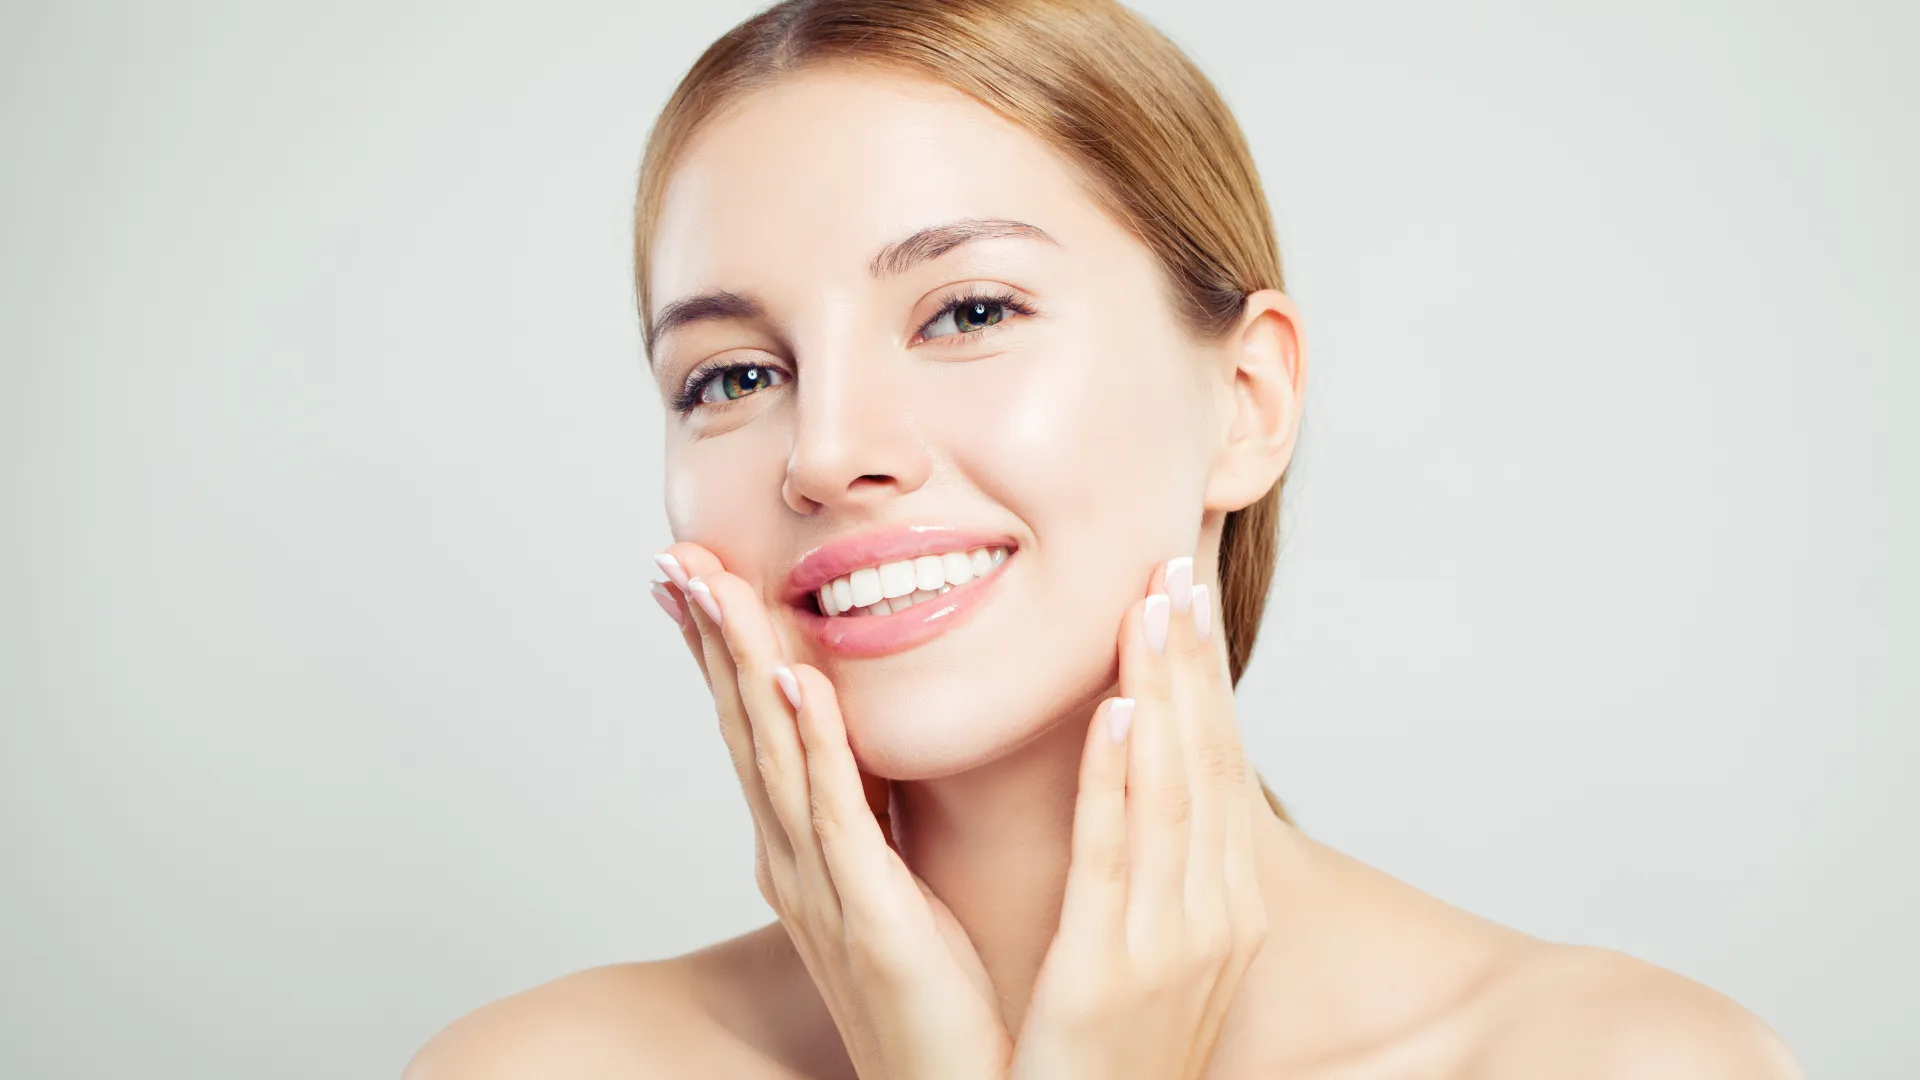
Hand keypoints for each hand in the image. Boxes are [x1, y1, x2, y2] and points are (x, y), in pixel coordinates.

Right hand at [650, 543, 1010, 1079]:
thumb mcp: (893, 880)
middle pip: (743, 726)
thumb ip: (875, 812)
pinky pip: (835, 811)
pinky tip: (793, 680)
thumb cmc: (934, 996)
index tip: (697, 574)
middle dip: (711, 640)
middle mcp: (793, 858)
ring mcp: (821, 884)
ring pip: (773, 752)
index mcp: (804, 846)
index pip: (757, 726)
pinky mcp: (866, 913)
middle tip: (674, 558)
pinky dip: (811, 741)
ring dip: (742, 664)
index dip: (724, 649)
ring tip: (714, 587)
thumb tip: (870, 741)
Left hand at [1009, 555, 1268, 1079]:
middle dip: (1192, 662)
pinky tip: (1122, 712)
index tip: (1186, 597)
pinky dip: (1125, 779)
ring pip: (1174, 791)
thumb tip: (1139, 789)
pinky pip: (1121, 856)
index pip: (1217, 769)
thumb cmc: (1106, 1059)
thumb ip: (1150, 874)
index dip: (1203, 680)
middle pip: (1207, 763)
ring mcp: (1176, 945)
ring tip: (1154, 604)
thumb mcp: (1148, 955)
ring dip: (1166, 690)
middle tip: (1177, 564)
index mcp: (1223, 910)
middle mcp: (1216, 918)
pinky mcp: (1115, 972)